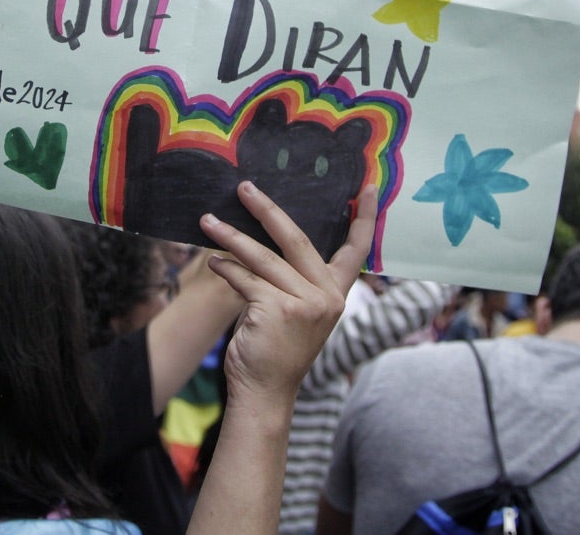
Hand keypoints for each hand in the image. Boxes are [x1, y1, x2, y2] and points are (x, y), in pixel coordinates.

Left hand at [200, 181, 376, 402]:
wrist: (264, 392)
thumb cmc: (275, 348)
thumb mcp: (295, 309)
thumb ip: (291, 278)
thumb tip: (261, 235)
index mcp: (336, 293)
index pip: (357, 249)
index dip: (367, 218)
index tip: (371, 188)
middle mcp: (327, 297)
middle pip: (296, 239)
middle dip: (267, 210)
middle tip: (245, 188)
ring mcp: (305, 304)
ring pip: (262, 257)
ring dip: (231, 237)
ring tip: (208, 222)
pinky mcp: (278, 309)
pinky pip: (246, 279)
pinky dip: (226, 268)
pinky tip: (214, 263)